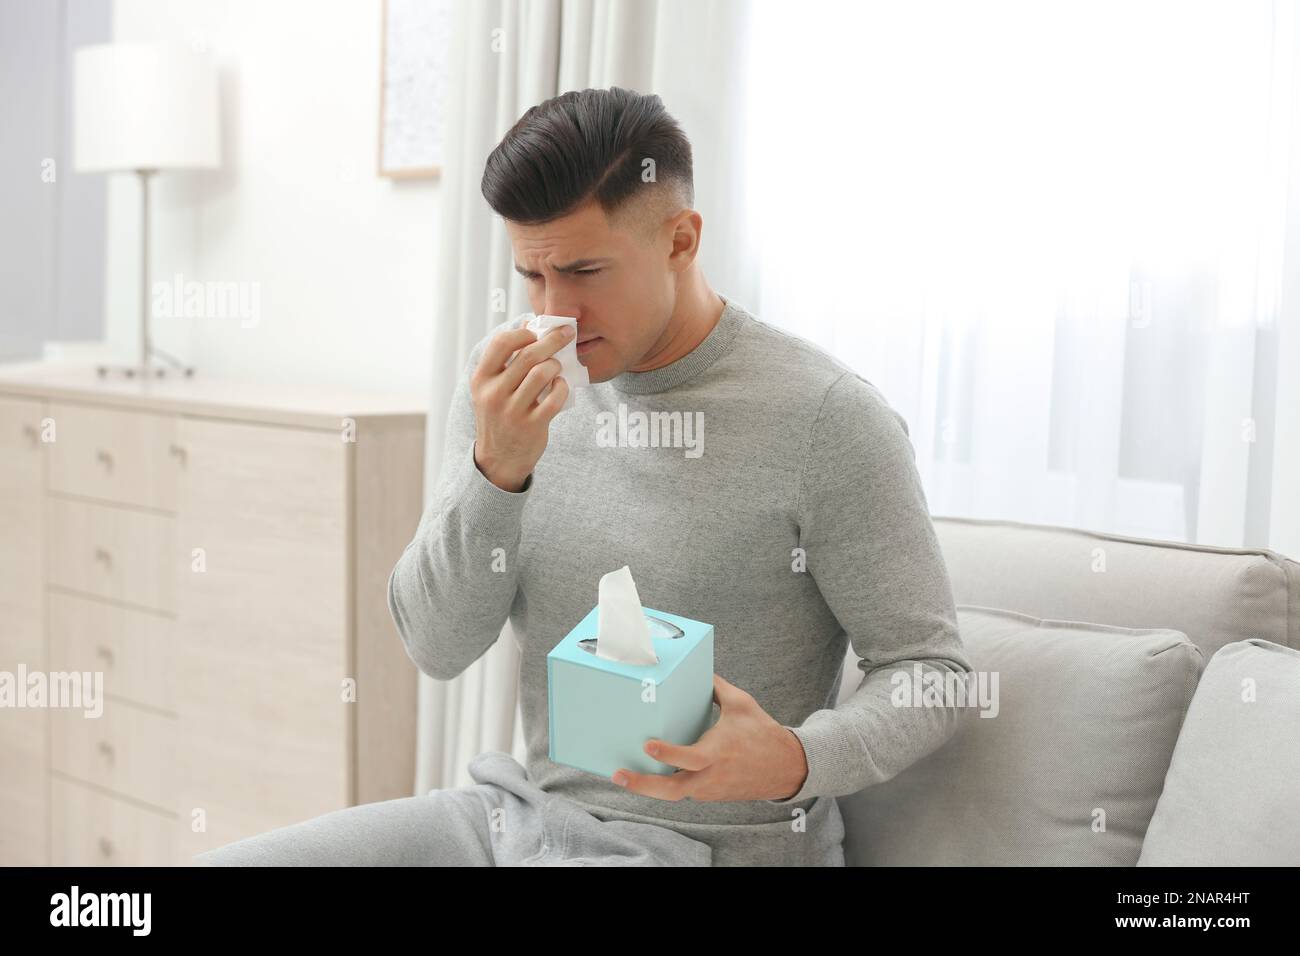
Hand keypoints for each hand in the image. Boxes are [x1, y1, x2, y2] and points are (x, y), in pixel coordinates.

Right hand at [470, 324, 574, 490]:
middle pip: (528, 355)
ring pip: (543, 373)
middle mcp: (494, 394)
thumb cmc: (499, 415)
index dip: (523, 333)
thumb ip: (506, 361)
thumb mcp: (491, 388)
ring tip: (557, 367)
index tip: (537, 332)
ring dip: (556, 365)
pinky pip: (555, 398)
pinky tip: (560, 386)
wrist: (499, 458)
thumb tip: (529, 326)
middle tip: (567, 333)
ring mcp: (513, 411)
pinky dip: (562, 387)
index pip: (501, 343)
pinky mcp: (532, 425)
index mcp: (481, 379)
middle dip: (553, 340)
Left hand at [611, 674, 808, 801]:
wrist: (785, 768)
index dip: (668, 754)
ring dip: (648, 786)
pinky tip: (650, 773)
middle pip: (671, 791)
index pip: (689, 758)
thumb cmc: (762, 733)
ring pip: (673, 793)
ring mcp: (709, 790)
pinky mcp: (709, 795)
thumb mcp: (741, 704)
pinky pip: (684, 789)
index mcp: (718, 753)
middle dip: (642, 786)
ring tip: (622, 773)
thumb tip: (699, 668)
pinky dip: (666, 783)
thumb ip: (716, 687)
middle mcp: (710, 776)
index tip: (647, 746)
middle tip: (617, 775)